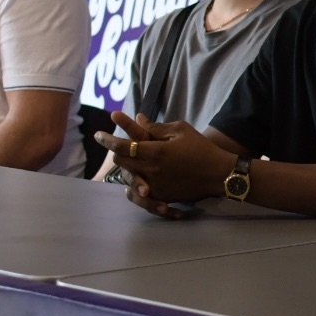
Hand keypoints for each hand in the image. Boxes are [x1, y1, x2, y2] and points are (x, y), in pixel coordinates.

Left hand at [96, 113, 227, 215]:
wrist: (217, 174)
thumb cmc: (200, 148)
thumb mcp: (180, 130)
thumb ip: (156, 127)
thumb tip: (138, 118)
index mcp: (155, 152)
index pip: (122, 146)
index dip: (107, 140)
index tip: (98, 134)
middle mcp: (151, 170)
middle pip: (121, 162)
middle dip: (117, 152)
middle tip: (118, 145)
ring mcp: (155, 186)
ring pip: (128, 177)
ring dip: (126, 167)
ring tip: (130, 160)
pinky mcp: (161, 196)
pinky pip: (138, 193)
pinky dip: (135, 183)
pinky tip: (137, 176)